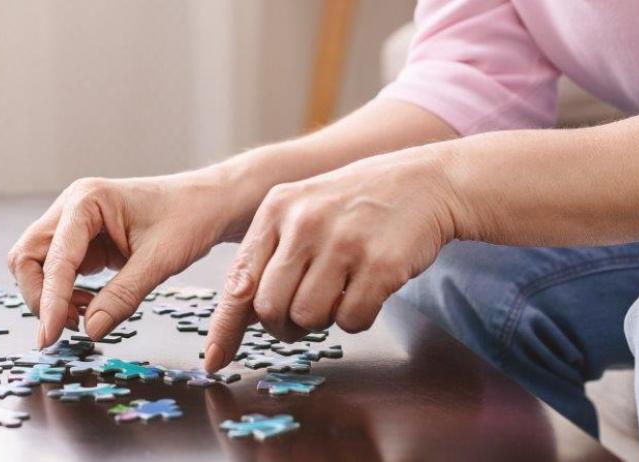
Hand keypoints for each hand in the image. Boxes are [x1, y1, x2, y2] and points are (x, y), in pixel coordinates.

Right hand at [10, 171, 251, 347]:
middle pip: (27, 257)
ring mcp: (74, 224)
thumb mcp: (160, 261)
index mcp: (87, 200)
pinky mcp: (83, 242)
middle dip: (39, 297)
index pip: (54, 258)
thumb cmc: (190, 218)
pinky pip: (57, 272)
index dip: (49, 301)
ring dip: (50, 297)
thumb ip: (123, 296)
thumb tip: (91, 331)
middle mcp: (72, 208)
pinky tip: (88, 307)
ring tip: (82, 317)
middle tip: (67, 328)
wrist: (209, 203)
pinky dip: (64, 295)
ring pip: (37, 266)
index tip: (50, 337)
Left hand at [203, 147, 462, 370]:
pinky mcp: (382, 263)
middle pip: (270, 308)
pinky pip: (352, 320)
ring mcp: (344, 242)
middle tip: (301, 318)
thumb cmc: (354, 205)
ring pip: (308, 318)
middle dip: (282, 325)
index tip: (214, 360)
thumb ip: (268, 253)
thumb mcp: (301, 210)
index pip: (239, 281)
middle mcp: (305, 222)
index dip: (225, 327)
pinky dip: (356, 319)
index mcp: (276, 209)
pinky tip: (366, 291)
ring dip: (322, 321)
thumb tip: (238, 310)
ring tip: (337, 295)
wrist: (424, 182)